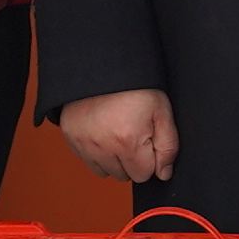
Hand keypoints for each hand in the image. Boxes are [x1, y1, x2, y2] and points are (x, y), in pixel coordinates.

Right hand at [59, 87, 179, 186]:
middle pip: (124, 175)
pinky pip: (87, 160)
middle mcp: (102, 146)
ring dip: (113, 159)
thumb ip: (168, 147)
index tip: (147, 138)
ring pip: (104, 171)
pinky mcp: (71, 137)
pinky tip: (103, 131)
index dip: (150, 158)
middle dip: (132, 160)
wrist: (103, 63)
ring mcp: (83, 143)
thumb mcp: (161, 111)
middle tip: (133, 132)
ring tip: (117, 132)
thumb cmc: (136, 86)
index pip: (144, 174)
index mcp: (128, 141)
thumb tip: (164, 174)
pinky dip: (97, 151)